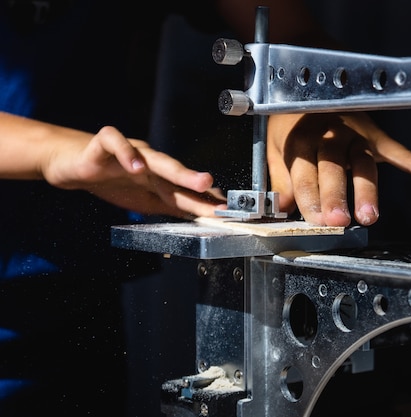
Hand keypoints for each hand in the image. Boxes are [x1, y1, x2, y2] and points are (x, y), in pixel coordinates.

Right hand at [44, 126, 226, 218]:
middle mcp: (150, 162)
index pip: (187, 189)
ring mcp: (130, 151)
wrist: (74, 165)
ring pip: (155, 157)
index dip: (205, 200)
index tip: (227, 212)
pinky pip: (116, 143)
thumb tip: (205, 214)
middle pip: (177, 172)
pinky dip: (126, 153)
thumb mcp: (147, 200)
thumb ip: (175, 205)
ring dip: (176, 169)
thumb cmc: (114, 180)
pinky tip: (134, 166)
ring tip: (196, 180)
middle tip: (217, 191)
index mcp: (161, 177)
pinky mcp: (104, 144)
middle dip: (198, 182)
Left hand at [267, 112, 410, 226]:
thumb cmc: (293, 119)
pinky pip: (403, 154)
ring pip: (363, 165)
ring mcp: (357, 134)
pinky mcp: (379, 137)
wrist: (316, 81)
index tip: (314, 221)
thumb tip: (281, 209)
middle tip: (338, 221)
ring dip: (367, 191)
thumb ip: (281, 179)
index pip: (305, 172)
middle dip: (335, 195)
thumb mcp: (277, 147)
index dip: (309, 198)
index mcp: (301, 137)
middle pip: (333, 167)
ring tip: (369, 217)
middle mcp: (330, 133)